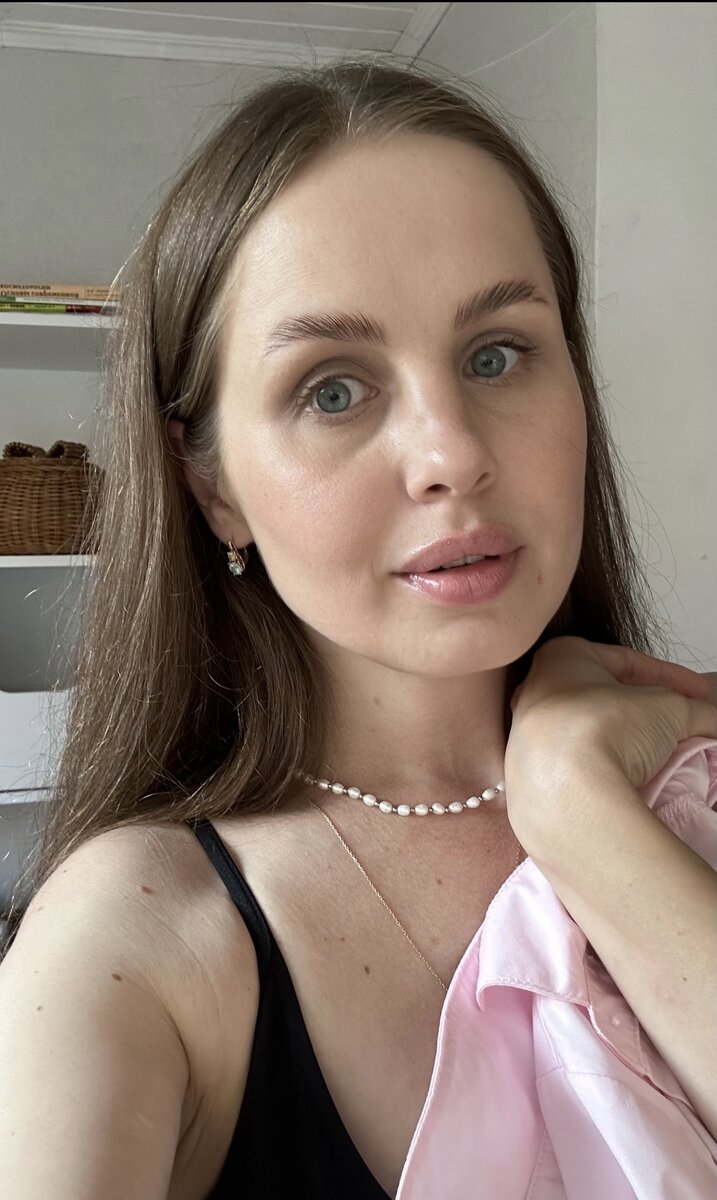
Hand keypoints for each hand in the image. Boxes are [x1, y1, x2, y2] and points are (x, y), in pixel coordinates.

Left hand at [504, 636, 716, 804]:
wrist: (567, 791)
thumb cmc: (603, 729)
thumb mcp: (667, 708)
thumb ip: (693, 709)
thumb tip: (710, 719)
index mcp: (559, 657)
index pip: (626, 661)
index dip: (670, 677)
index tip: (698, 693)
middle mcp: (535, 692)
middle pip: (605, 698)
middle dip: (646, 712)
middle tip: (679, 725)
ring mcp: (527, 735)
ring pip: (589, 734)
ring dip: (626, 743)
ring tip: (662, 757)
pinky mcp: (530, 776)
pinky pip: (576, 767)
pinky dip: (605, 769)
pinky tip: (632, 780)